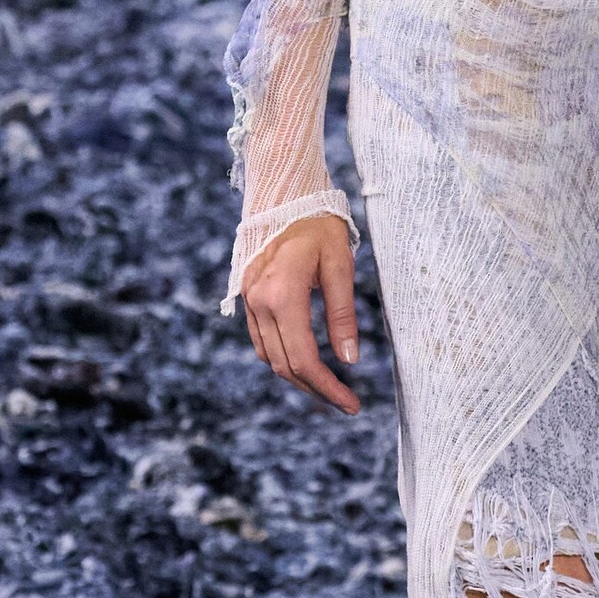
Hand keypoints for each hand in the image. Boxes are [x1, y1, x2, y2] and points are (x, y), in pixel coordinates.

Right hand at [242, 214, 361, 412]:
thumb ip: (343, 315)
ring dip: (296, 377)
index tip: (351, 404)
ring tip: (327, 387)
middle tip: (345, 403)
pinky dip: (281, 357)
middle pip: (284, 365)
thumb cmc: (319, 225)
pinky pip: (260, 339)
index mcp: (283, 294)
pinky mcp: (247, 295)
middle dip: (315, 389)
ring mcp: (249, 299)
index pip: (304, 359)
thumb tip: (350, 360)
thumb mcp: (340, 267)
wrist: (286, 193)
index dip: (328, 388)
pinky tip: (303, 361)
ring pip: (269, 356)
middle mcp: (260, 301)